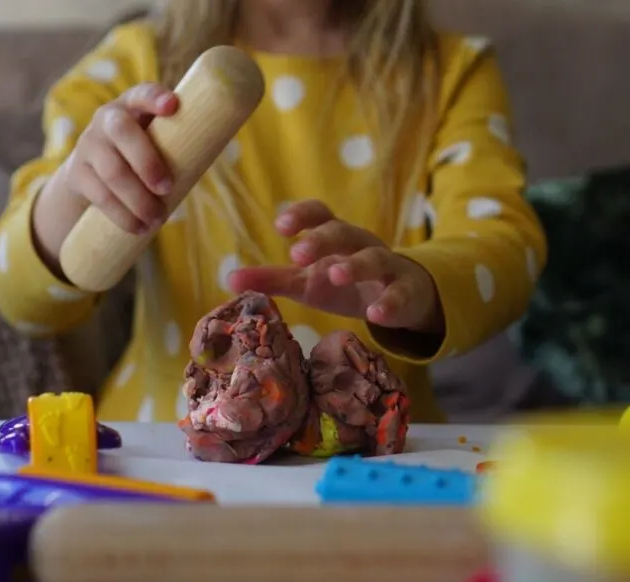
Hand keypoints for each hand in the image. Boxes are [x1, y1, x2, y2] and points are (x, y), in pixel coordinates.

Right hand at [61, 83, 178, 234]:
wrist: (90, 175)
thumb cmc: (139, 157)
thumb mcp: (155, 143)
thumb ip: (176, 144)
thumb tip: (211, 152)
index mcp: (132, 106)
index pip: (141, 94)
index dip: (154, 98)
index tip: (172, 106)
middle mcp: (107, 119)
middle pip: (123, 133)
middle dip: (147, 162)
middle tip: (167, 188)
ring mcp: (88, 145)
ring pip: (113, 171)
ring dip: (138, 200)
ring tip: (158, 219)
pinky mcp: (78, 175)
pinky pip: (101, 196)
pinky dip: (123, 216)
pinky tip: (139, 228)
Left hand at [228, 200, 443, 333]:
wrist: (402, 297)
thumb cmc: (345, 285)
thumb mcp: (307, 283)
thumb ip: (273, 279)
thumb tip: (229, 280)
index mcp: (336, 238)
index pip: (320, 214)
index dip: (302, 215)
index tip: (281, 226)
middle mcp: (361, 245)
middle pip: (343, 232)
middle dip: (321, 240)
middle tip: (297, 255)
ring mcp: (387, 266)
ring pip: (374, 258)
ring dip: (355, 265)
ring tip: (335, 274)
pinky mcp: (405, 291)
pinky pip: (400, 293)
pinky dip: (390, 303)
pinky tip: (376, 315)